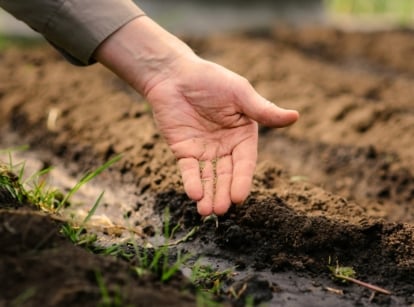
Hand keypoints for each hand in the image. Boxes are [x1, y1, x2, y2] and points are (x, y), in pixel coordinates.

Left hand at [94, 16, 298, 215]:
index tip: (238, 197)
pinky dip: (191, 182)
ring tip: (207, 212)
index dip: (242, 180)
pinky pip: (189, 170)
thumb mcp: (239, 94)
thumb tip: (296, 116)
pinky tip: (194, 194)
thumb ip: (263, 110)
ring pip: (209, 177)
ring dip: (208, 194)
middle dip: (224, 192)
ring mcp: (204, 150)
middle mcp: (225, 146)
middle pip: (227, 175)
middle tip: (221, 209)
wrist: (174, 75)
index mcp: (243, 135)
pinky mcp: (184, 151)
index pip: (245, 162)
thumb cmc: (210, 80)